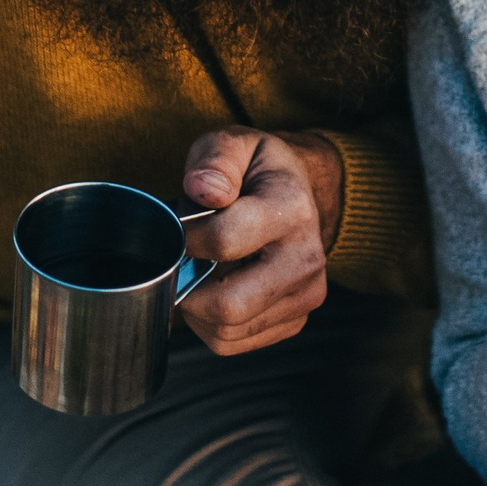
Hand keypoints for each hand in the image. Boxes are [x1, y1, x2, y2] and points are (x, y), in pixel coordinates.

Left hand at [175, 126, 342, 354]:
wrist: (299, 191)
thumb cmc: (257, 170)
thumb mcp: (234, 143)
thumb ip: (215, 159)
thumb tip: (204, 191)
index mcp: (291, 209)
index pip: (223, 241)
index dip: (186, 238)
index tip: (180, 227)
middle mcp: (306, 258)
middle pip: (229, 305)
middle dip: (187, 288)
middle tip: (181, 262)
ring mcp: (305, 294)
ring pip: (226, 330)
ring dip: (197, 307)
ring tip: (201, 271)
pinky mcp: (296, 320)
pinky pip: (233, 342)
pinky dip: (210, 324)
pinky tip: (215, 290)